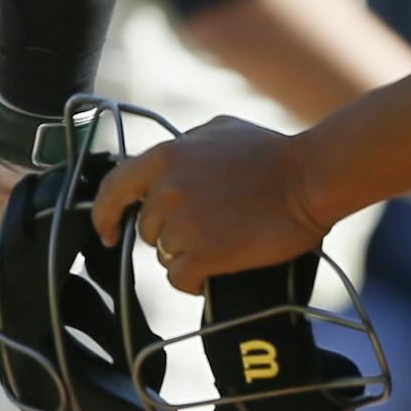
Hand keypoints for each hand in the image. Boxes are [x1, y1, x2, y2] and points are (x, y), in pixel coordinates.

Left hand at [91, 115, 327, 294]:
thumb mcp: (218, 130)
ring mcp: (183, 224)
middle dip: (170, 231)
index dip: (104, 214)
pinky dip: (196, 280)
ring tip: (221, 239)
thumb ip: (183, 146)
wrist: (307, 178)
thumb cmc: (269, 153)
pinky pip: (180, 279)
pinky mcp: (203, 255)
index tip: (108, 232)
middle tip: (207, 224)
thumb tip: (166, 164)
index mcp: (165, 157)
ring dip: (187, 253)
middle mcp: (166, 190)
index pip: (112, 188)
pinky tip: (218, 267)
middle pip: (146, 228)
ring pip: (164, 255)